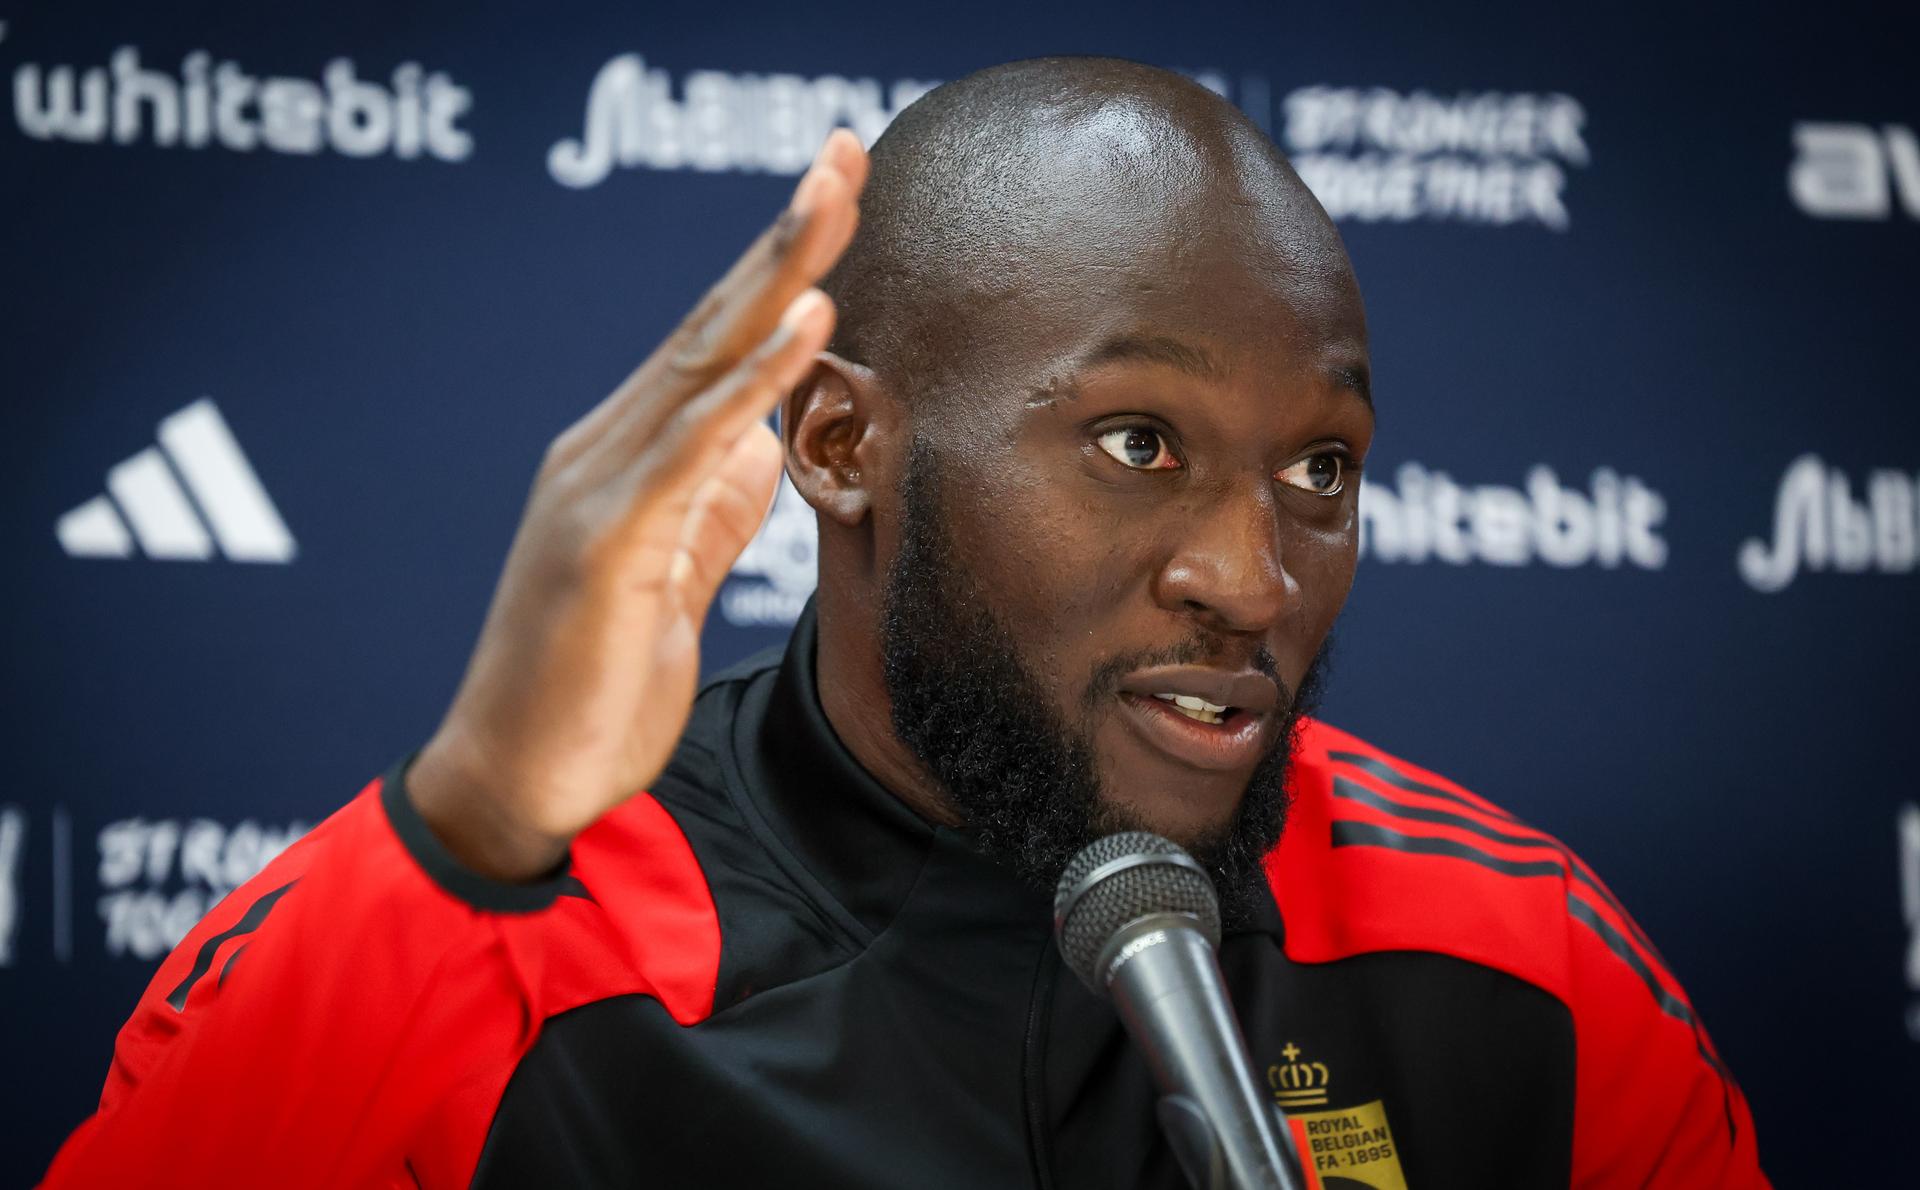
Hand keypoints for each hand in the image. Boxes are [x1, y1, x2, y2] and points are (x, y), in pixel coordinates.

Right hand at [407, 131, 868, 880]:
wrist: (516, 786)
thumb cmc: (588, 693)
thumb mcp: (672, 589)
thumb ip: (709, 516)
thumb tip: (758, 449)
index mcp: (628, 461)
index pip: (717, 344)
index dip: (779, 268)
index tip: (838, 199)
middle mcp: (606, 451)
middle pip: (711, 322)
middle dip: (785, 235)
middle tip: (844, 152)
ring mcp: (598, 488)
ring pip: (700, 359)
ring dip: (775, 272)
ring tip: (834, 196)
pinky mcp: (604, 540)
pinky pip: (689, 445)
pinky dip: (750, 377)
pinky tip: (804, 320)